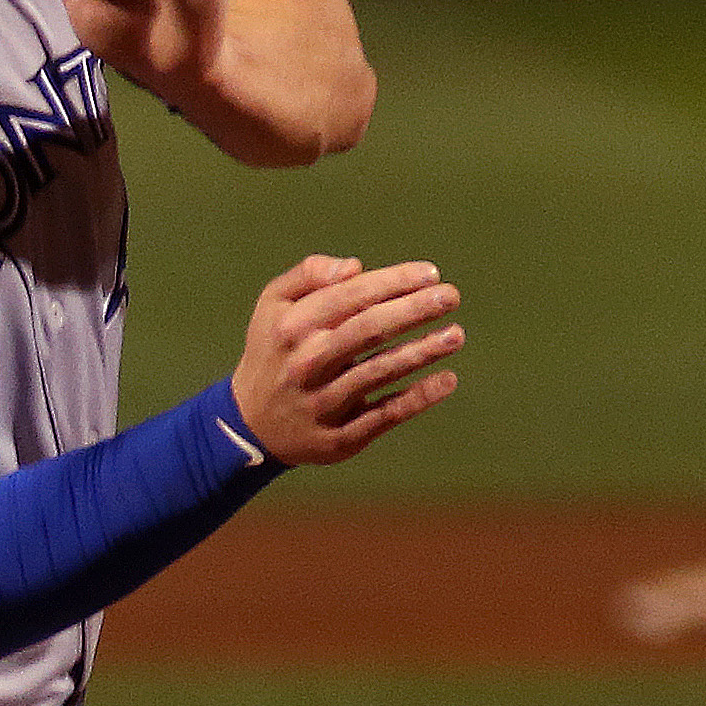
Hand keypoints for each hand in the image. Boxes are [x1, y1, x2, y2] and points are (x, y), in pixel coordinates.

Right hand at [229, 254, 461, 466]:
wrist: (250, 425)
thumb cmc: (275, 351)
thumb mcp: (274, 305)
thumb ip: (308, 274)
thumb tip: (355, 266)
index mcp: (292, 328)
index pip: (350, 297)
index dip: (394, 282)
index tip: (431, 273)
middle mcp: (306, 365)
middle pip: (367, 331)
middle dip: (413, 311)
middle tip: (451, 297)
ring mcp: (322, 404)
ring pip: (378, 373)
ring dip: (421, 352)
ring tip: (455, 335)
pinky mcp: (338, 439)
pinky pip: (383, 416)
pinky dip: (417, 399)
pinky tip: (447, 381)